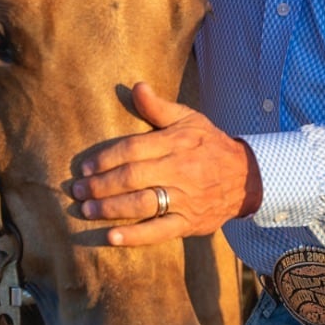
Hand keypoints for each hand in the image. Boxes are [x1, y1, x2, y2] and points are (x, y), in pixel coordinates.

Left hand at [72, 82, 261, 245]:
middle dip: (101, 184)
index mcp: (176, 143)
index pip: (133, 149)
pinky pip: (159, 231)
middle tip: (77, 190)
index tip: (86, 167)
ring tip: (87, 209)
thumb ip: (158, 107)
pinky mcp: (189, 222)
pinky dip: (134, 236)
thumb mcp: (189, 119)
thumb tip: (136, 87)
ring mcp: (185, 199)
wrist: (246, 177)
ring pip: (142, 204)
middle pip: (132, 177)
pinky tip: (111, 237)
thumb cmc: (210, 144)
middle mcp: (179, 171)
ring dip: (110, 208)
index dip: (106, 158)